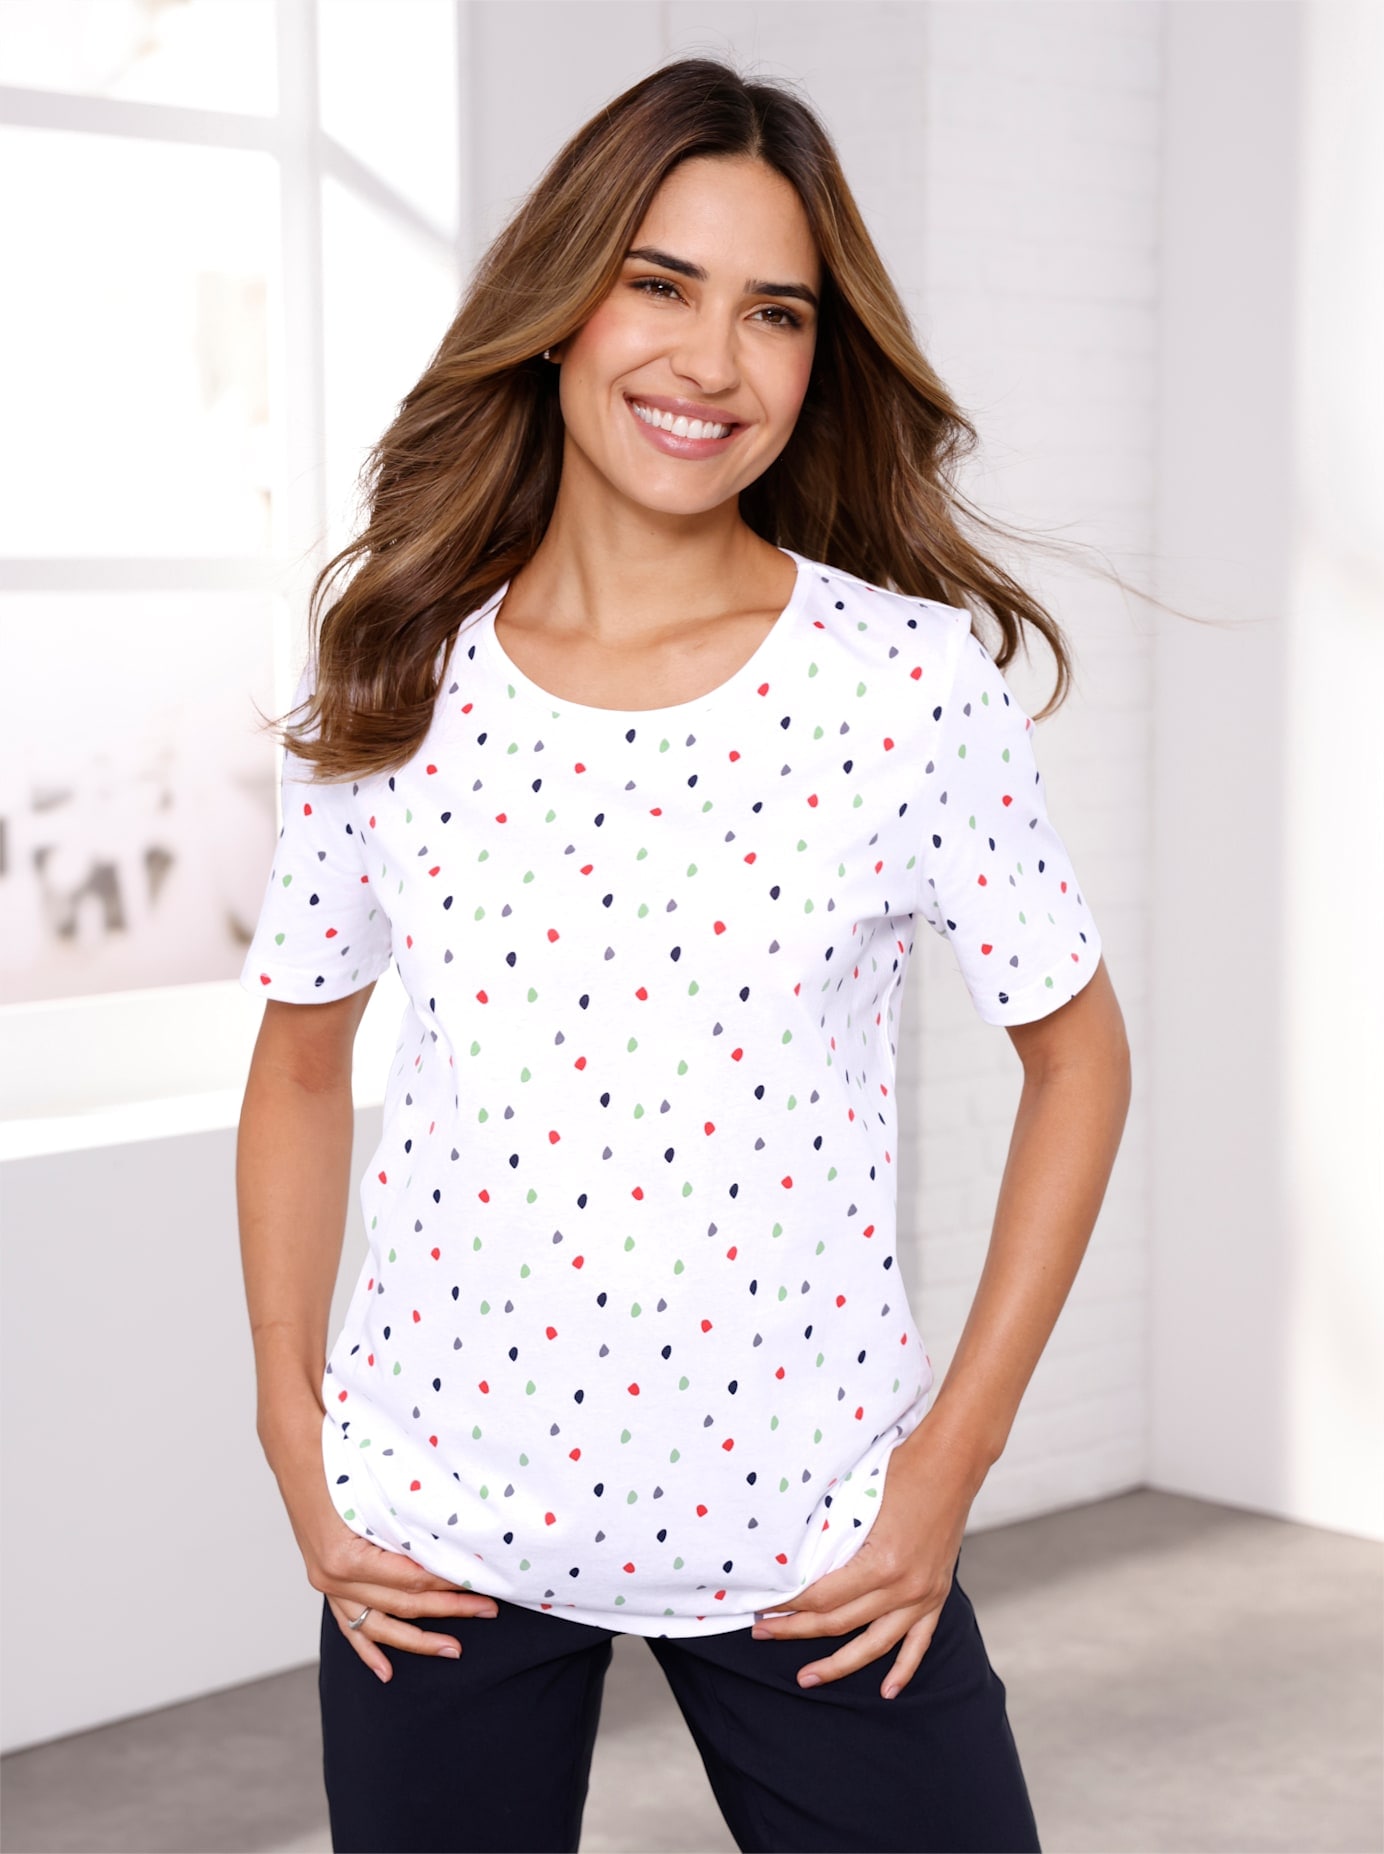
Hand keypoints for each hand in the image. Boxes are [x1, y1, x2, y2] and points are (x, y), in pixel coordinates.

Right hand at [267, 1412, 499, 1683]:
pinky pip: (347, 1624)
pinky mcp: (323, 1579)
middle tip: (488, 1611)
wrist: (293, 1440)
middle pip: (402, 1604)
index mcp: (345, 1556)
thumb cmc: (336, 1452)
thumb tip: (454, 1540)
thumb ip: (408, 1518)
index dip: (449, 1585)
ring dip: (417, 1639)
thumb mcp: (377, 1485)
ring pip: (377, 1624)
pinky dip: (367, 1649)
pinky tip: (386, 1672)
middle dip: (448, 1610)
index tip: (483, 1583)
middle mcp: (332, 1576)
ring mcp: (325, 1581)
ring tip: (454, 1650)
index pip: (412, 1580)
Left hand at [749, 1418, 980, 1700]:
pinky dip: (903, 1670)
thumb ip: (832, 1536)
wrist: (952, 1463)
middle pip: (840, 1623)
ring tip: (807, 1677)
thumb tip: (792, 1561)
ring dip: (838, 1664)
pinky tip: (886, 1691)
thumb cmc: (901, 1470)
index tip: (763, 1607)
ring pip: (874, 1645)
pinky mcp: (937, 1595)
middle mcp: (903, 1587)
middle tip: (763, 1634)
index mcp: (881, 1562)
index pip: (823, 1598)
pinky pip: (918, 1643)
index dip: (789, 1607)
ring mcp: (923, 1595)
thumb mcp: (858, 1500)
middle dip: (797, 1631)